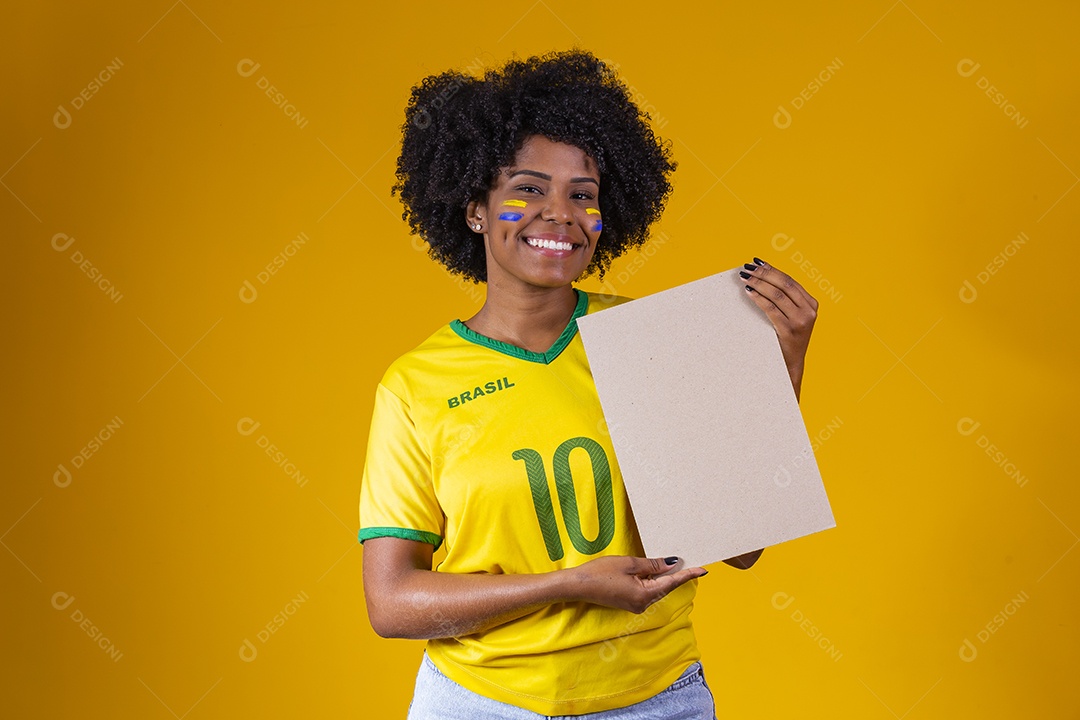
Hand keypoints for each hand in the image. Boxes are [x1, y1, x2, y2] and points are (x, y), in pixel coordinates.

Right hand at [566, 555, 705, 613]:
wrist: (578, 586)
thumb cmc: (601, 572)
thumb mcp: (630, 564)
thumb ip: (653, 565)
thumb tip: (671, 565)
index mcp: (645, 595)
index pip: (672, 583)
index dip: (688, 575)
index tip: (703, 570)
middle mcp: (643, 604)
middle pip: (664, 587)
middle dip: (674, 574)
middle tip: (687, 561)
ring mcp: (635, 605)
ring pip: (655, 589)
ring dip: (661, 577)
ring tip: (666, 563)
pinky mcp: (628, 603)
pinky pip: (646, 591)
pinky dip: (650, 581)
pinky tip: (650, 571)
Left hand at [739, 257, 817, 398]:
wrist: (791, 364)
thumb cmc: (788, 338)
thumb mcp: (794, 316)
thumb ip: (787, 299)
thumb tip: (763, 276)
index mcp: (812, 304)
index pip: (790, 281)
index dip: (772, 270)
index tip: (757, 262)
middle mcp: (809, 311)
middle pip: (784, 285)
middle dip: (764, 274)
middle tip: (748, 268)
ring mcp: (801, 321)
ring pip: (777, 295)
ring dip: (759, 283)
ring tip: (745, 277)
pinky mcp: (789, 330)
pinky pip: (771, 309)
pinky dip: (759, 298)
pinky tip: (749, 291)